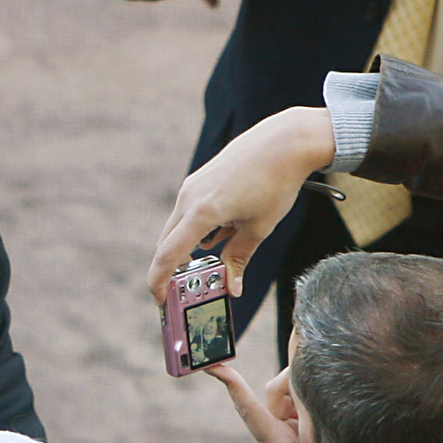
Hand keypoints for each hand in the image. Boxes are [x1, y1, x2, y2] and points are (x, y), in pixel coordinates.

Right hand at [148, 107, 334, 302]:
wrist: (283, 141)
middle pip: (168, 243)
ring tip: (226, 243)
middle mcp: (189, 198)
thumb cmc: (274, 183)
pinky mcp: (198, 181)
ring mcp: (191, 187)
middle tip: (189, 286)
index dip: (159, 281)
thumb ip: (239, 258)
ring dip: (193, 245)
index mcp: (203, 213)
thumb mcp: (259, 227)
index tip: (159, 300)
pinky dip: (201, 227)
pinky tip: (229, 223)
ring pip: (180, 227)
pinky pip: (190, 212)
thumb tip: (232, 287)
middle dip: (175, 267)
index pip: (168, 255)